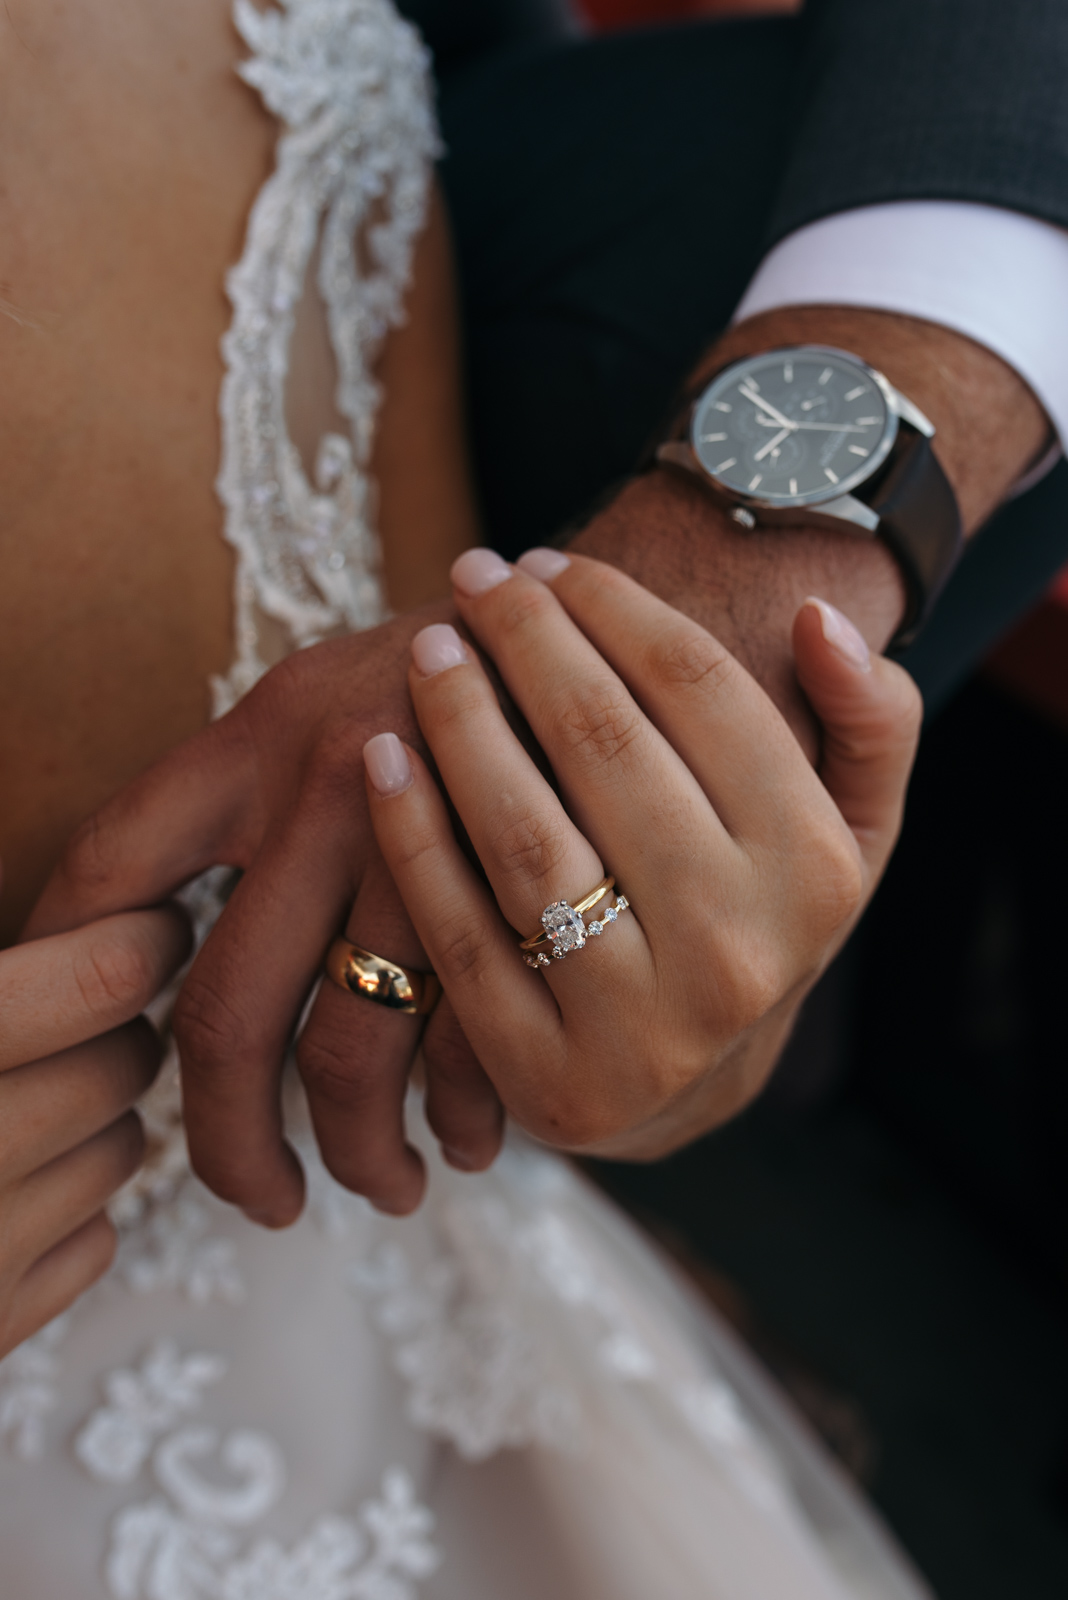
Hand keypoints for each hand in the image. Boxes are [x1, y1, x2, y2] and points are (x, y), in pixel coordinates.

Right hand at [0, 882, 187, 1357]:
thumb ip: (14, 981)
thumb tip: (128, 905)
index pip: (113, 969)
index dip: (147, 935)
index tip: (161, 922)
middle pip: (128, 1060)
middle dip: (115, 1034)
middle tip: (84, 1022)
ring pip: (120, 1146)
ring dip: (94, 1123)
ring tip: (23, 1112)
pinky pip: (91, 1241)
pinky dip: (67, 1215)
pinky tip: (10, 1195)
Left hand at [25, 607, 504, 1224]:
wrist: (609, 628)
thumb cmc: (455, 673)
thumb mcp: (328, 689)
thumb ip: (244, 791)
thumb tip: (159, 937)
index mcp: (262, 732)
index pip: (115, 861)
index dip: (66, 963)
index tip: (83, 1045)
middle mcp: (330, 786)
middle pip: (226, 1015)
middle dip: (228, 1142)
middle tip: (259, 1196)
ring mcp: (432, 843)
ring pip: (350, 1054)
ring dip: (361, 1152)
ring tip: (383, 1183)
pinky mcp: (525, 887)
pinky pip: (470, 1044)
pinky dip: (468, 1115)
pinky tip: (472, 1135)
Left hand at [362, 550, 921, 1157]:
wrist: (696, 1087)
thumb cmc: (758, 922)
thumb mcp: (850, 832)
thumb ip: (871, 724)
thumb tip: (820, 619)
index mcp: (815, 872)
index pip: (702, 692)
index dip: (614, 607)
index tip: (550, 562)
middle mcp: (737, 951)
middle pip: (604, 747)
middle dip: (526, 640)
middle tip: (475, 578)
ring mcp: (640, 1029)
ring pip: (524, 836)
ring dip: (459, 721)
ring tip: (427, 650)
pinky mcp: (546, 1079)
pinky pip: (459, 934)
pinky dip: (411, 836)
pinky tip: (382, 756)